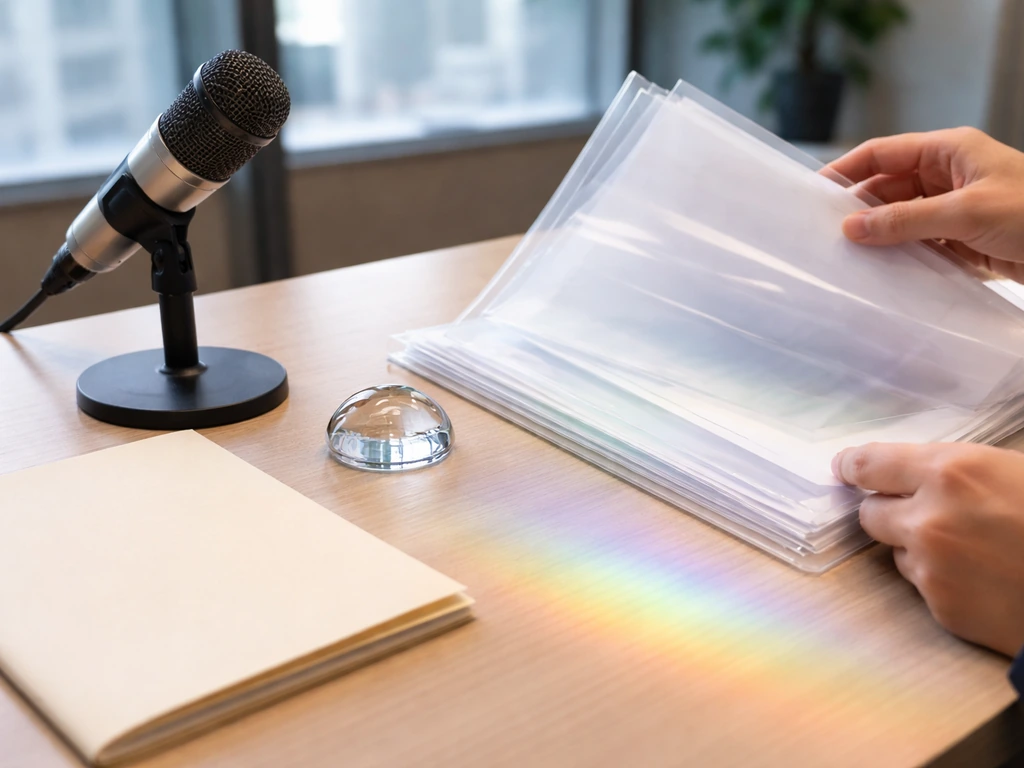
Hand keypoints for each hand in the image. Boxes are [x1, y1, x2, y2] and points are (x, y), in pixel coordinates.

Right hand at [826, 128, 1023, 281]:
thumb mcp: (965, 213)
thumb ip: (904, 220)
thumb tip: (851, 227)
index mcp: (950, 150)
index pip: (884, 153)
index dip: (847, 170)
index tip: (814, 192)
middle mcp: (949, 175)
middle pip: (889, 188)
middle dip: (860, 210)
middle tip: (827, 235)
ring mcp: (956, 209)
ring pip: (903, 220)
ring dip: (881, 238)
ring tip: (850, 259)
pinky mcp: (964, 240)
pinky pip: (922, 245)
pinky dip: (904, 258)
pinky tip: (884, 274)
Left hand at [832, 442, 1023, 657]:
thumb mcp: (1014, 472)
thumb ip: (959, 471)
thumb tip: (918, 470)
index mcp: (950, 471)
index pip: (870, 463)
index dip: (853, 465)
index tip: (845, 467)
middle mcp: (928, 517)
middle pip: (870, 511)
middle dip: (888, 510)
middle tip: (917, 510)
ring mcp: (930, 565)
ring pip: (896, 550)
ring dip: (917, 546)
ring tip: (971, 548)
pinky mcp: (940, 606)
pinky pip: (922, 584)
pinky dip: (940, 579)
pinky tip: (980, 578)